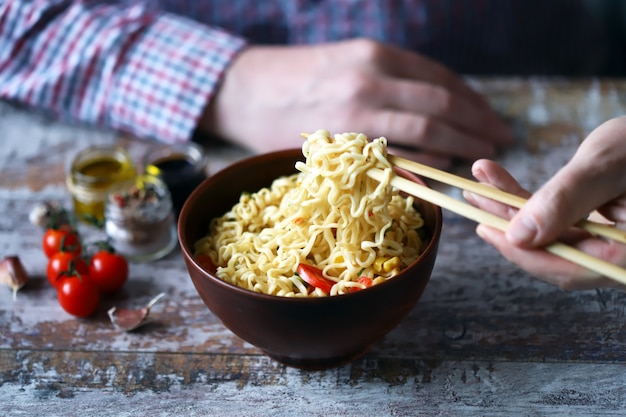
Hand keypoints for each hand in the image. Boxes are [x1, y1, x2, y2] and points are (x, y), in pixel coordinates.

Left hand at [200, 39, 512, 168]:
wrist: (243, 86)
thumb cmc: (274, 131)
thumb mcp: (320, 158)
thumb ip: (373, 162)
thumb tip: (425, 169)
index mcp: (353, 119)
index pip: (425, 133)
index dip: (459, 148)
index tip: (480, 160)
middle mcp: (367, 84)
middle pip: (439, 106)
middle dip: (475, 125)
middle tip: (501, 141)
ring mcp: (370, 59)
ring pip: (435, 81)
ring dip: (470, 101)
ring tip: (492, 120)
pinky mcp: (368, 46)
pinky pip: (419, 65)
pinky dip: (446, 82)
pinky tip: (462, 95)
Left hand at [464, 117, 625, 288]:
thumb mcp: (609, 164)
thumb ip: (565, 201)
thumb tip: (518, 238)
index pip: (572, 268)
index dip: (523, 253)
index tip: (485, 227)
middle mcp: (624, 257)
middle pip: (559, 252)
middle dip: (511, 224)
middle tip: (473, 197)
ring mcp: (616, 244)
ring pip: (557, 235)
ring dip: (516, 208)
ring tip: (482, 180)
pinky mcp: (607, 229)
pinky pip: (566, 221)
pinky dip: (535, 201)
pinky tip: (503, 179)